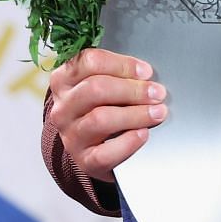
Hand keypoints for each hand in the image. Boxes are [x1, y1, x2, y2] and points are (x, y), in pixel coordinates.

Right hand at [47, 48, 165, 181]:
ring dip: (135, 114)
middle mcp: (63, 107)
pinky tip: (143, 134)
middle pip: (95, 89)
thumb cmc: (106, 107)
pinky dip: (128, 142)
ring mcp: (71, 135)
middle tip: (157, 93)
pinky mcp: (84, 160)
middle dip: (132, 90)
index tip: (146, 71)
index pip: (89, 62)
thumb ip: (120, 74)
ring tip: (157, 112)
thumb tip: (147, 74)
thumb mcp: (106, 84)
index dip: (122, 64)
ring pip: (99, 119)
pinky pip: (104, 153)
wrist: (97, 148)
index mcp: (65, 81)